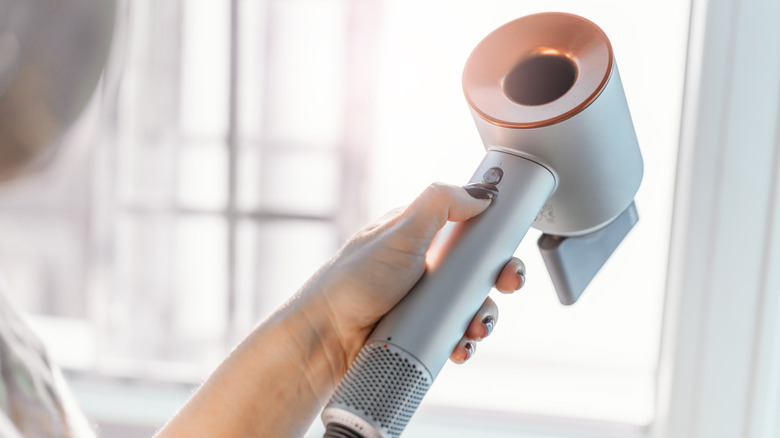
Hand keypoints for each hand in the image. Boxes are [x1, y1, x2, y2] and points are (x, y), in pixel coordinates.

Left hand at [299, 182, 526, 369]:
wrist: (325, 339)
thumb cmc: (351, 282)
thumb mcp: (399, 232)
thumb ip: (439, 204)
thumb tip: (480, 194)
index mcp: (419, 234)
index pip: (468, 226)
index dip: (493, 235)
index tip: (508, 247)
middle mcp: (424, 265)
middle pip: (479, 268)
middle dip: (499, 278)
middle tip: (507, 284)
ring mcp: (424, 300)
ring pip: (473, 304)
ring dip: (484, 316)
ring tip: (475, 327)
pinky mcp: (423, 330)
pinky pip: (457, 333)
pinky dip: (465, 341)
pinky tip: (460, 347)